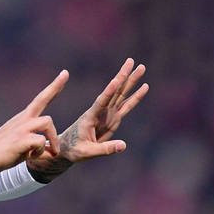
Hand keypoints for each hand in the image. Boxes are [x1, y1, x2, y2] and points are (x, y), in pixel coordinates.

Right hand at [0, 70, 69, 175]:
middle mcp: (23, 119)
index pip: (40, 99)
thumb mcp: (21, 143)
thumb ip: (36, 141)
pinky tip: (31, 157)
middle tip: (65, 72)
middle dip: (55, 87)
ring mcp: (21, 127)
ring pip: (47, 122)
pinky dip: (41, 152)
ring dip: (53, 139)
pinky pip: (41, 141)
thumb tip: (51, 148)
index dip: (53, 87)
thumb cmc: (3, 153)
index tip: (64, 73)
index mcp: (23, 118)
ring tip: (50, 151)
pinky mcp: (21, 139)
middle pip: (43, 99)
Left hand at [27, 58, 147, 182]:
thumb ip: (105, 149)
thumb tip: (123, 145)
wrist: (68, 148)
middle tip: (131, 61)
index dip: (109, 92)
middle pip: (114, 91)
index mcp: (91, 117)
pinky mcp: (113, 119)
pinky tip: (144, 87)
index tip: (116, 80)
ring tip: (141, 67)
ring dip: (131, 81)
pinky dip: (136, 97)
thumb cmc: (74, 150)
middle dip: (123, 76)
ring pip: (122, 94)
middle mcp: (100, 111)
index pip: (101, 102)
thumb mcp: (87, 152)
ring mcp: (108, 114)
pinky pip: (127, 106)